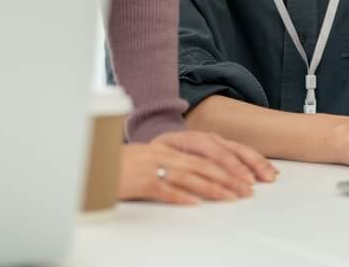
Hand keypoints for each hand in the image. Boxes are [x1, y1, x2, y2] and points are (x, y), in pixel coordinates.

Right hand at [117, 131, 276, 204]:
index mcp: (175, 144)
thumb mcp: (158, 156)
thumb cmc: (127, 163)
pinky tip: (196, 203)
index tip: (252, 176)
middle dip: (230, 177)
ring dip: (213, 188)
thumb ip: (181, 161)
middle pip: (206, 163)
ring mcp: (155, 164)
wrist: (96, 161)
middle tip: (248, 190)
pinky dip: (181, 196)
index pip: (211, 152)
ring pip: (191, 175)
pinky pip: (165, 189)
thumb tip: (207, 174)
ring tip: (231, 198)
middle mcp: (168, 151)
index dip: (234, 164)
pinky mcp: (142, 181)